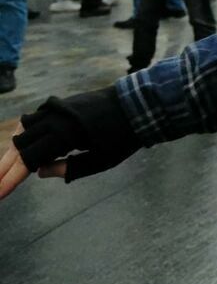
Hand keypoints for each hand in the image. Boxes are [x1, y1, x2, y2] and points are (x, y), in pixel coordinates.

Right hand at [3, 91, 139, 194]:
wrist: (137, 105)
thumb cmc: (124, 136)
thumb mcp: (101, 161)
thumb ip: (70, 169)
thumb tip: (38, 172)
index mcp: (64, 134)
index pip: (28, 160)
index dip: (10, 178)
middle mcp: (54, 118)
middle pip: (19, 144)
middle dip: (7, 166)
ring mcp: (55, 108)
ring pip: (23, 129)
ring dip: (15, 149)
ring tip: (9, 169)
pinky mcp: (59, 104)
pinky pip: (34, 119)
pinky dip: (26, 134)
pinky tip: (26, 147)